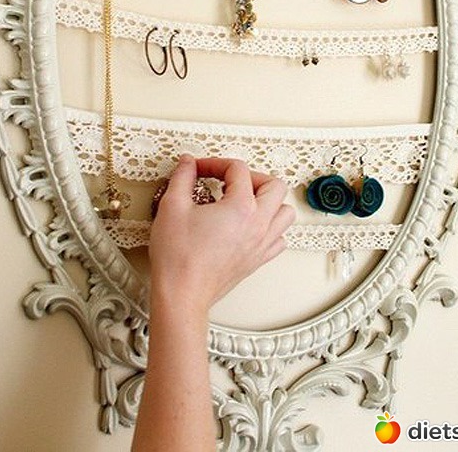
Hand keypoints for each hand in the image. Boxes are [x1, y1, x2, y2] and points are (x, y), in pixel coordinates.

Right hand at [149, 155, 294, 314]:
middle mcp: (258, 224)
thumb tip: (188, 163)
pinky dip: (270, 227)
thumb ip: (182, 177)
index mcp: (241, 207)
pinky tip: (250, 226)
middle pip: (274, 185)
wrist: (182, 294)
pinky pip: (279, 238)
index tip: (199, 169)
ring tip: (245, 199)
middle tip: (229, 180)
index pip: (238, 169)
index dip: (215, 163)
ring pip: (285, 212)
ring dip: (269, 200)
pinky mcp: (258, 260)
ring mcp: (261, 244)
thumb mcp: (173, 206)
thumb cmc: (178, 258)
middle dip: (251, 176)